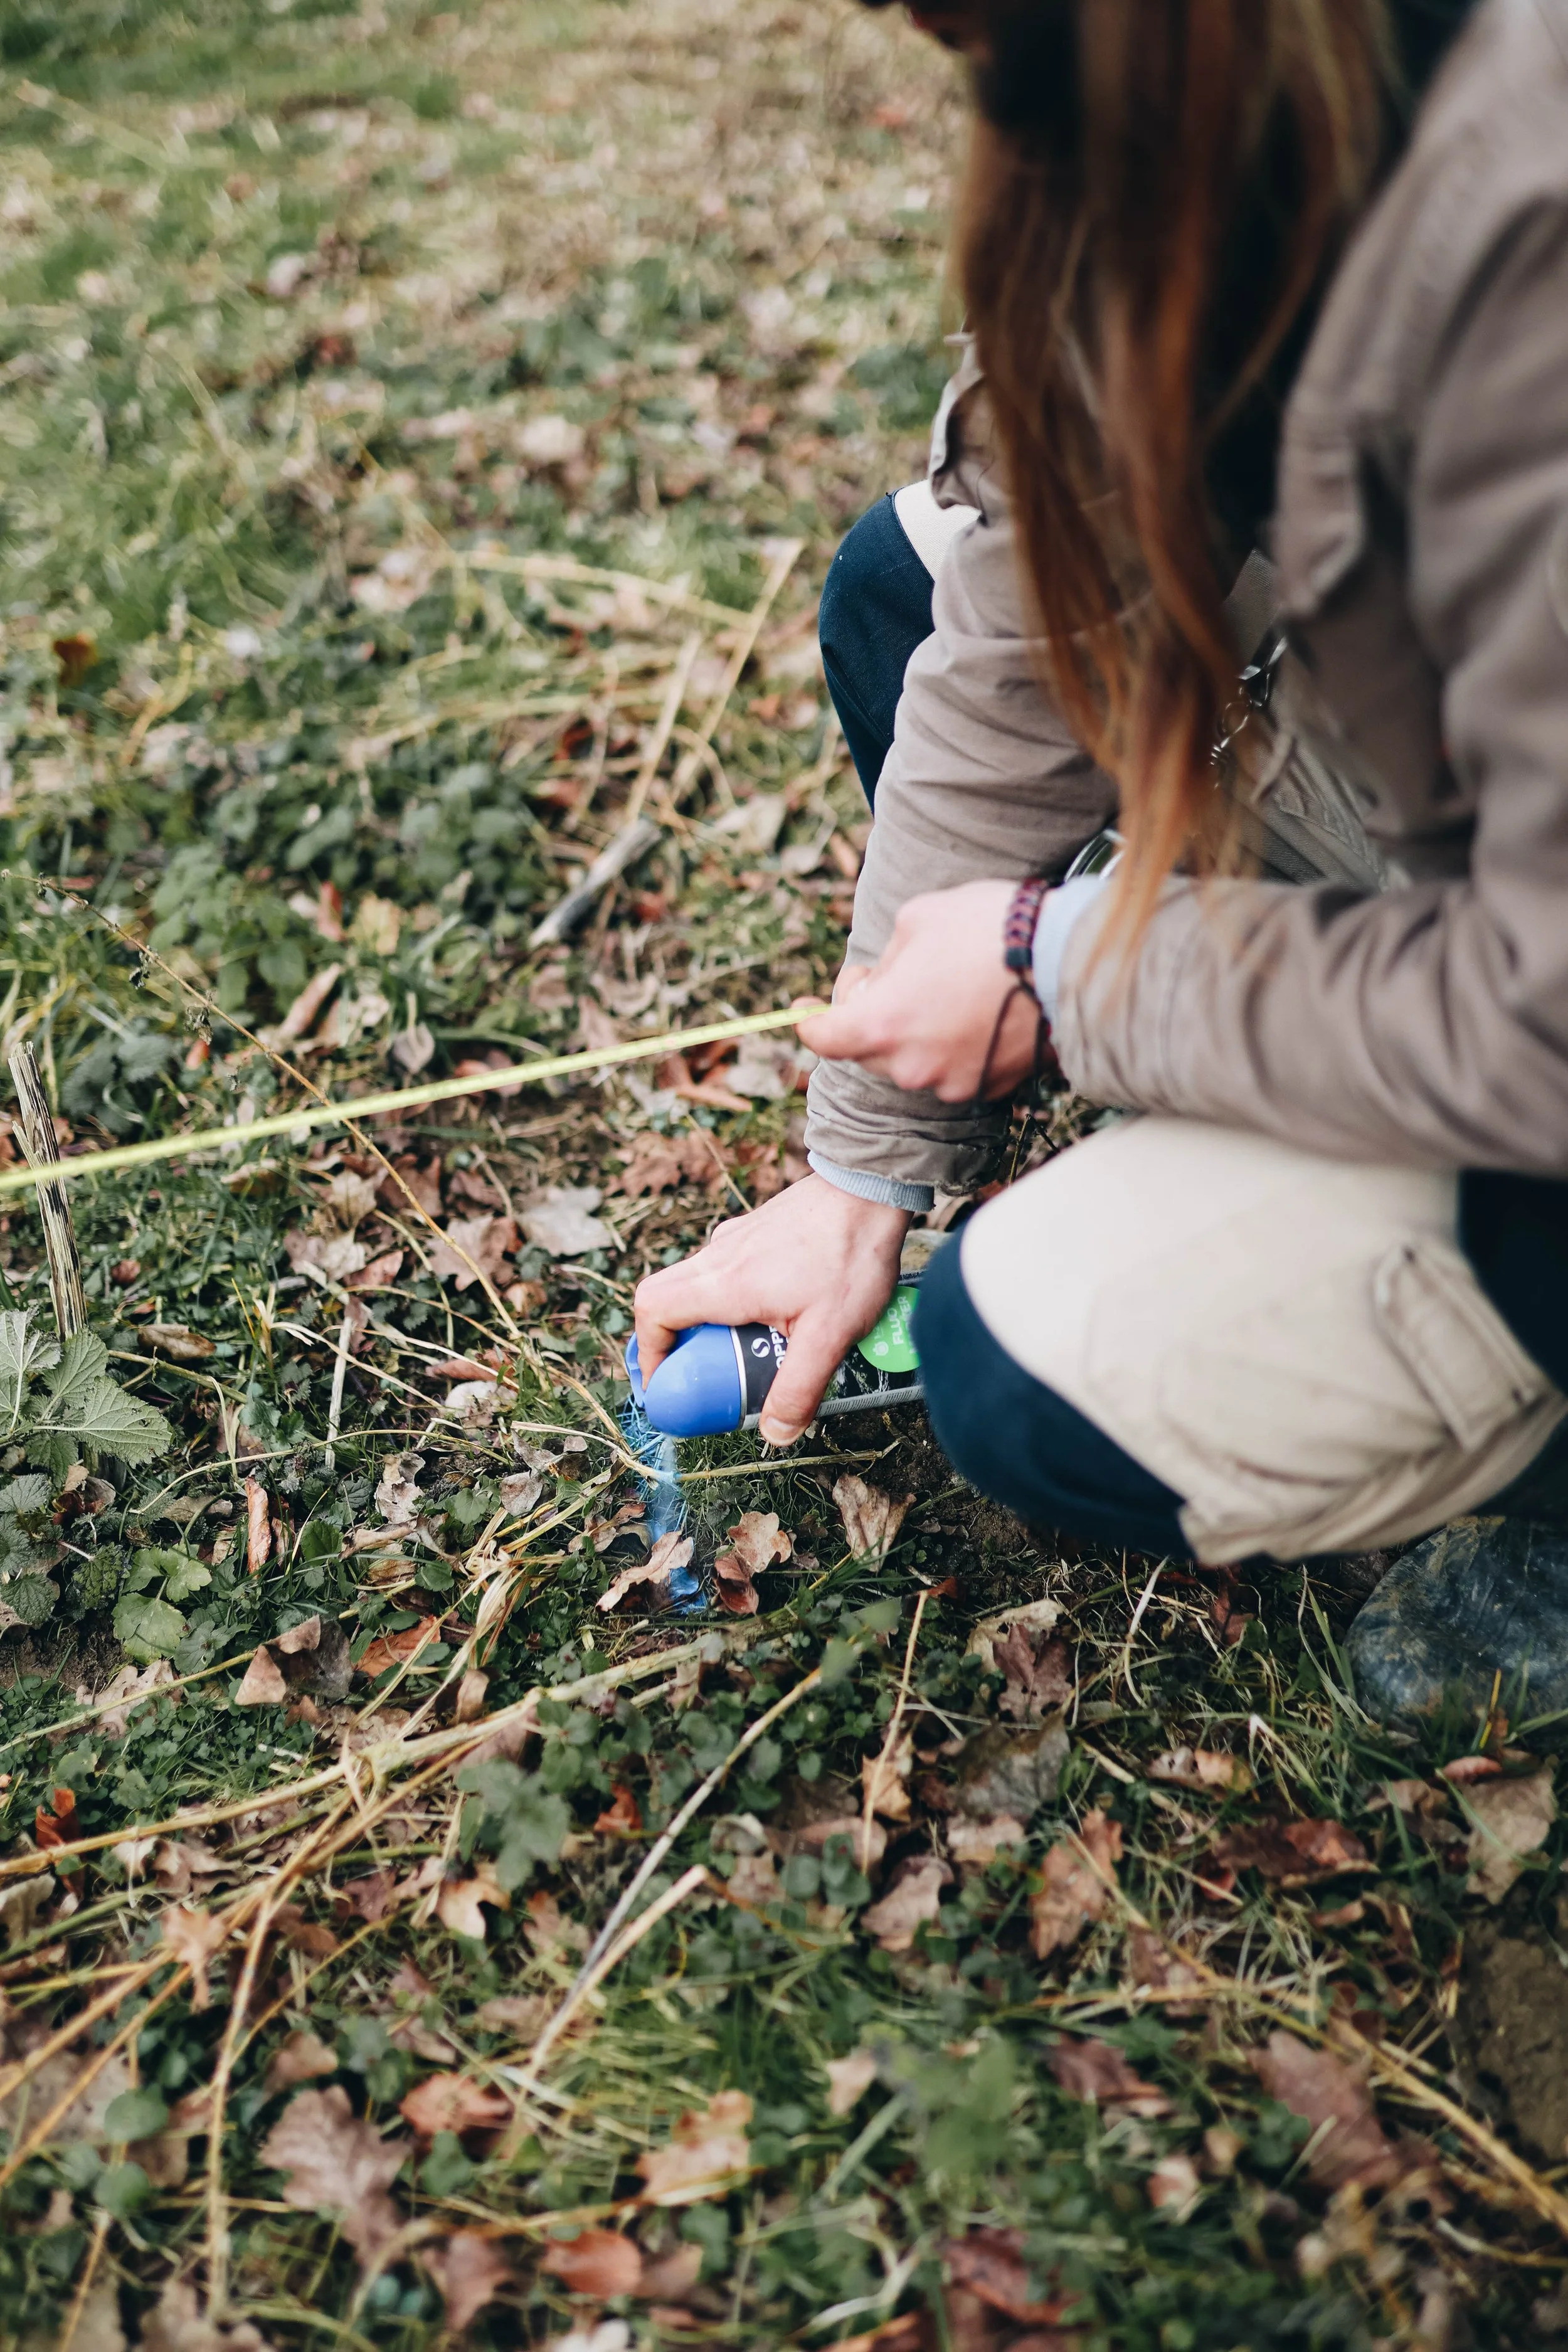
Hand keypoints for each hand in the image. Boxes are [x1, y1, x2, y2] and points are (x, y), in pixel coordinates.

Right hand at [633, 1174, 909, 1444]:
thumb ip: (799, 1387)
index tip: (668, 1381)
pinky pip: (727, 1270)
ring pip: (699, 1285)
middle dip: (679, 1343)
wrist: (871, 1187)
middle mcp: (718, 1256)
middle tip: (711, 1374)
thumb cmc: (850, 1253)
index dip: (649, 1351)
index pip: (652, 1310)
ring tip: (754, 1347)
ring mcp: (736, 1238)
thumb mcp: (829, 1334)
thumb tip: (776, 1434)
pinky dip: (735, 1298)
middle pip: (666, 1298)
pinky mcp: (756, 1230)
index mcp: (722, 1282)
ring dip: (712, 1321)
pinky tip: (781, 1310)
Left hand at [797, 877, 1040, 1102]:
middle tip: (903, 974)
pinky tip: (983, 1008)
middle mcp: (911, 1066)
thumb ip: (884, 960)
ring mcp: (952, 1083)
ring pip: (914, 1059)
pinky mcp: (990, 1088)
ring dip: (919, 1030)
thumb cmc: (988, 927)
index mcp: (882, 1024)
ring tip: (956, 986)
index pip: (823, 1038)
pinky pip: (955, 1068)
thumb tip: (880, 982)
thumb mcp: (916, 919)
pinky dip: (957, 1045)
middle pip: (869, 1049)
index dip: (808, 1022)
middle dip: (875, 1013)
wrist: (1067, 957)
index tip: (800, 1010)